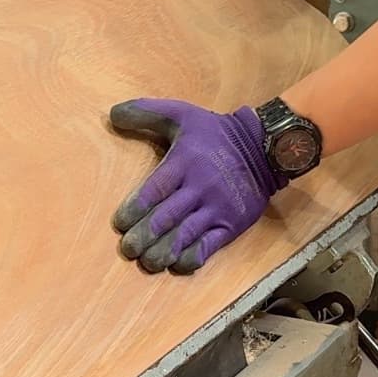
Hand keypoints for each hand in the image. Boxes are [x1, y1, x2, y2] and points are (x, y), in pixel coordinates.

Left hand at [109, 98, 284, 274]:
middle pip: (166, 218)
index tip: (120, 223)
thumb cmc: (215, 132)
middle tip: (129, 249)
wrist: (264, 147)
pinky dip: (192, 258)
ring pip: (185, 235)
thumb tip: (113, 114)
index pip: (154, 190)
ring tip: (148, 262)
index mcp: (184, 163)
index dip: (134, 209)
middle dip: (144, 236)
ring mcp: (216, 208)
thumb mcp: (182, 113)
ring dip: (163, 252)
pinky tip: (177, 264)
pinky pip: (209, 247)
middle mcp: (199, 188)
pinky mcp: (231, 224)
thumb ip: (146, 112)